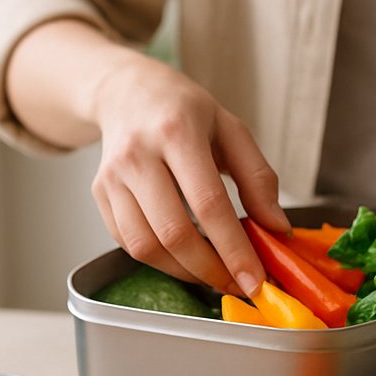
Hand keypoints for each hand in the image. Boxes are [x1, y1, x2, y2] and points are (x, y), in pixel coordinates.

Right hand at [90, 54, 290, 296]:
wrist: (128, 92)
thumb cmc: (185, 110)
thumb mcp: (232, 129)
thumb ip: (258, 178)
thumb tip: (277, 228)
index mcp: (177, 131)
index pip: (208, 203)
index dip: (234, 248)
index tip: (255, 279)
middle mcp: (138, 154)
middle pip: (174, 232)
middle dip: (210, 269)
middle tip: (237, 284)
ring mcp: (112, 176)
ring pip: (146, 246)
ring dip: (184, 272)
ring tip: (213, 274)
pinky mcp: (99, 194)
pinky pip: (128, 243)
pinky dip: (159, 261)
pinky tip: (184, 259)